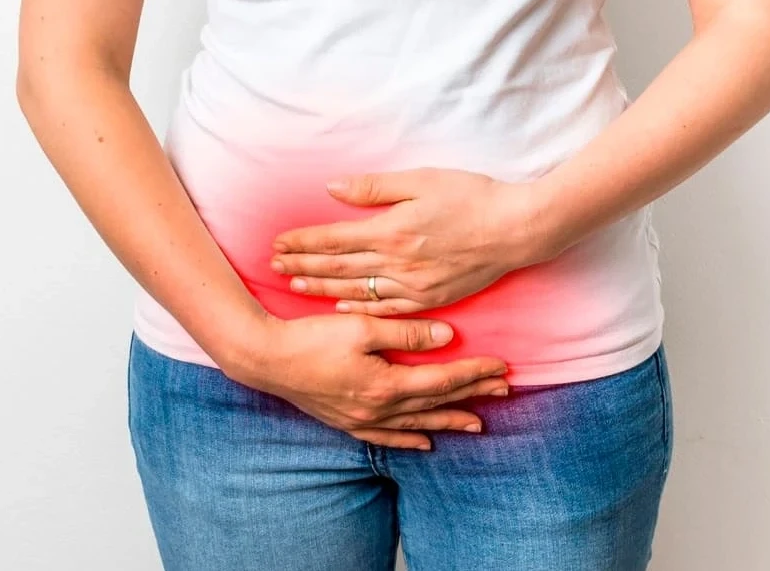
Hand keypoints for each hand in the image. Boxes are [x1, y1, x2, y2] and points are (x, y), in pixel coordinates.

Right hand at [220, 312, 510, 449]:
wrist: (265, 359)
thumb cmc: (310, 338)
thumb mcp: (361, 326)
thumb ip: (406, 333)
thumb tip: (448, 337)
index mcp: (386, 385)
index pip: (442, 380)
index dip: (474, 373)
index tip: (502, 367)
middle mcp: (378, 409)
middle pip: (435, 403)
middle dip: (472, 396)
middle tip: (504, 391)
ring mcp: (362, 420)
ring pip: (416, 424)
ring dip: (448, 421)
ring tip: (477, 423)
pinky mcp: (347, 422)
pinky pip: (386, 438)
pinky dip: (408, 440)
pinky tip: (424, 443)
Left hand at [270, 168, 532, 316]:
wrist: (517, 229)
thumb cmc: (472, 196)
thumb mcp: (421, 180)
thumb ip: (373, 188)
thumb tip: (332, 188)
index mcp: (391, 230)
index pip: (333, 238)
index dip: (302, 242)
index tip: (277, 242)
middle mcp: (397, 263)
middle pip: (338, 266)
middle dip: (302, 265)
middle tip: (274, 266)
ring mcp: (414, 286)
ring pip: (355, 290)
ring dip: (322, 288)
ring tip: (294, 285)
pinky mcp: (431, 299)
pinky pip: (386, 308)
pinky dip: (359, 308)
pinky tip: (339, 307)